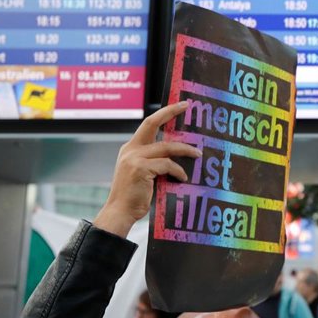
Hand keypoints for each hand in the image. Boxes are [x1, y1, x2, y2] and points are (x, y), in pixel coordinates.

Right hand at [93, 101, 199, 236]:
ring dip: (185, 150)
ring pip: (166, 147)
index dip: (164, 112)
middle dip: (170, 111)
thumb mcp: (142, 172)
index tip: (180, 105)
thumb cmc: (135, 194)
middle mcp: (130, 149)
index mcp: (131, 148)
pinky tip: (182, 177)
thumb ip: (154, 159)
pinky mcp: (141, 169)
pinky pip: (167, 165)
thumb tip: (176, 152)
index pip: (148, 124)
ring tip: (197, 154)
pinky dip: (178, 170)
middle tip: (187, 106)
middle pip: (152, 123)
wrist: (120, 211)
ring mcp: (134, 158)